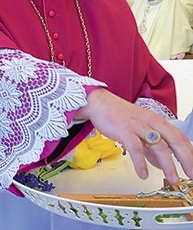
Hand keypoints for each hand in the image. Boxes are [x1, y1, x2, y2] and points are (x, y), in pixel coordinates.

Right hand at [76, 88, 192, 183]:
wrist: (99, 102)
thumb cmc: (118, 114)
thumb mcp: (140, 128)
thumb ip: (151, 147)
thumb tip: (161, 164)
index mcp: (157, 121)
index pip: (180, 137)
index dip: (190, 152)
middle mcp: (151, 122)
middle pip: (175, 141)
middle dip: (187, 159)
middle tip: (192, 174)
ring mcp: (138, 126)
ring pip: (158, 146)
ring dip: (168, 165)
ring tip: (172, 179)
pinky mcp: (124, 130)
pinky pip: (135, 148)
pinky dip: (141, 162)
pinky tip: (143, 173)